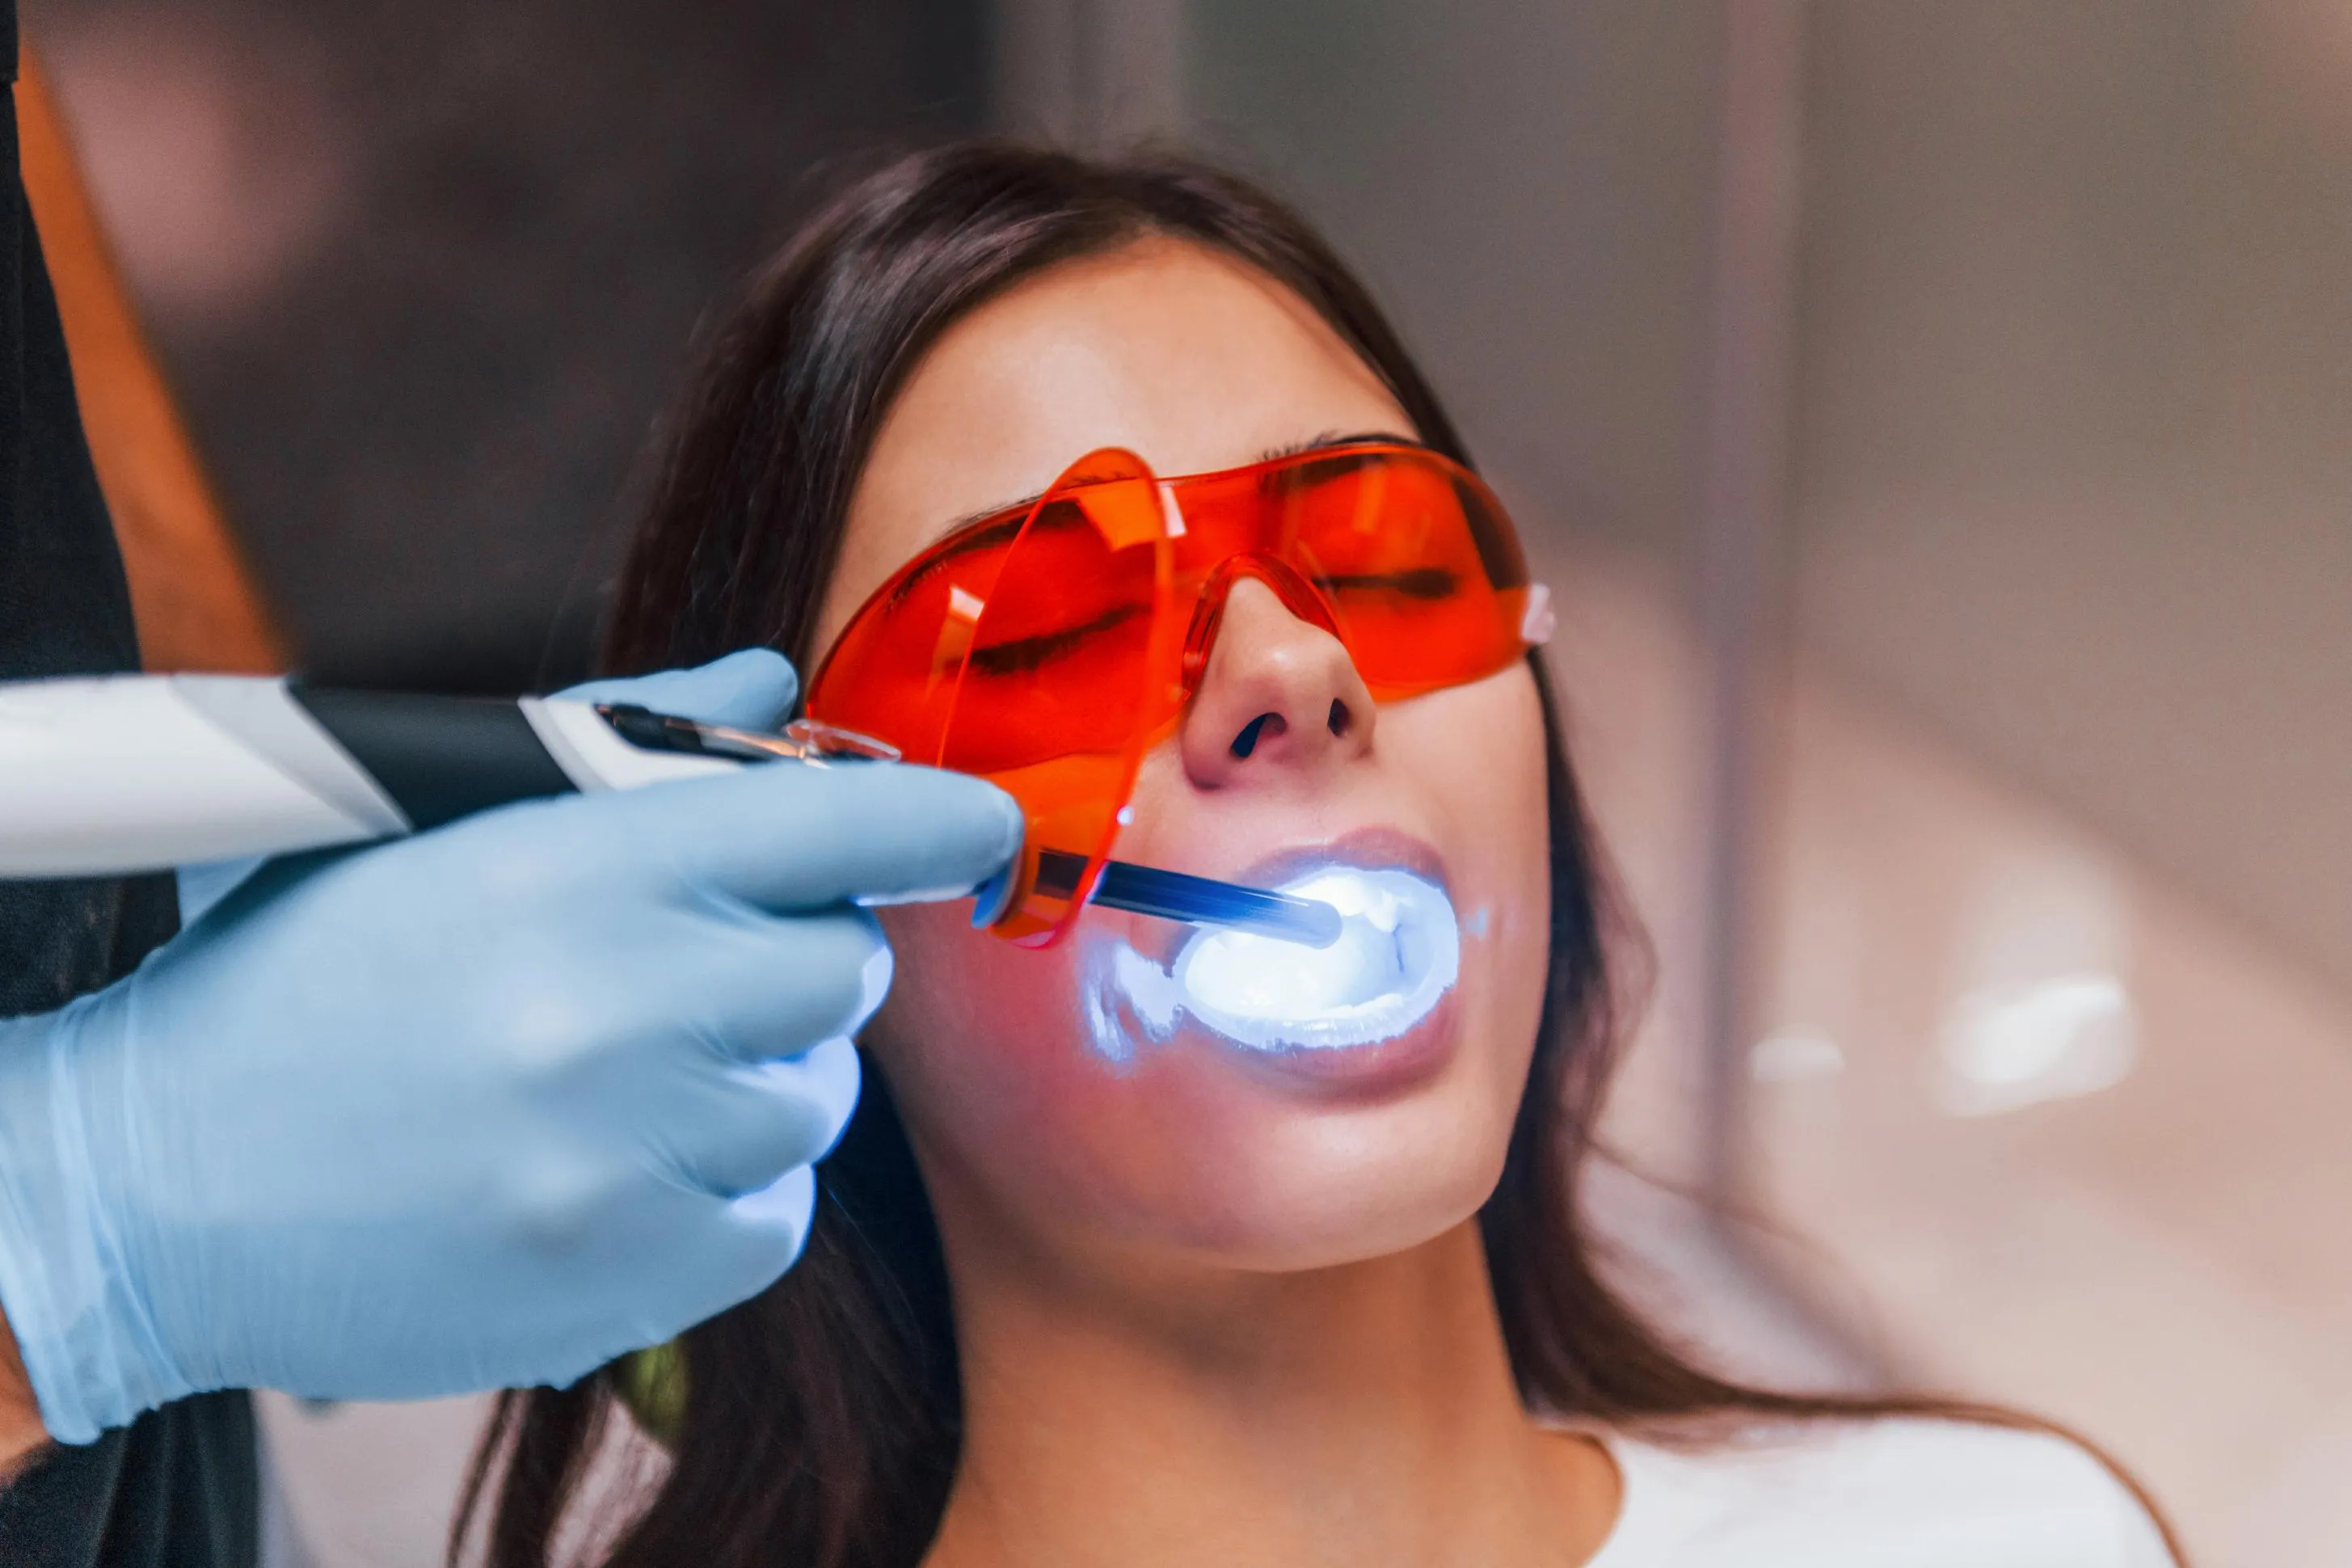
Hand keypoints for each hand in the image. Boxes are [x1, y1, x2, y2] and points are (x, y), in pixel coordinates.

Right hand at [0, 650, 1019, 1442]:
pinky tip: (612, 1166)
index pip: (834, 826)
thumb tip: (777, 686)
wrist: (151, 1186)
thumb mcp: (427, 823)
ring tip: (616, 1078)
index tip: (983, 827)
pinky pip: (778, 1214)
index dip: (933, 822)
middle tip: (681, 971)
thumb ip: (628, 747)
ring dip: (752, 1079)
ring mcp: (631, 1152)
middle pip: (842, 967)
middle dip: (787, 961)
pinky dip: (724, 1188)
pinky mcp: (632, 1275)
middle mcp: (621, 1006)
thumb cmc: (294, 980)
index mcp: (576, 867)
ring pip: (818, 1096)